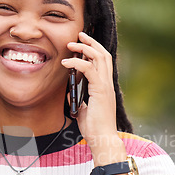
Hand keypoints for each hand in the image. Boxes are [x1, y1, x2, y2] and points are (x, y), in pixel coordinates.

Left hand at [62, 32, 126, 164]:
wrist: (102, 139)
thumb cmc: (94, 128)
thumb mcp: (83, 110)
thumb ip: (79, 99)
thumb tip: (70, 91)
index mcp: (104, 87)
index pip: (102, 62)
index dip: (94, 50)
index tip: (82, 43)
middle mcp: (107, 84)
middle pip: (103, 54)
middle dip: (91, 42)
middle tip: (79, 34)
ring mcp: (105, 86)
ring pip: (99, 58)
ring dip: (84, 48)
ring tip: (72, 44)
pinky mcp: (100, 90)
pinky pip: (89, 69)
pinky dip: (77, 63)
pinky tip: (66, 62)